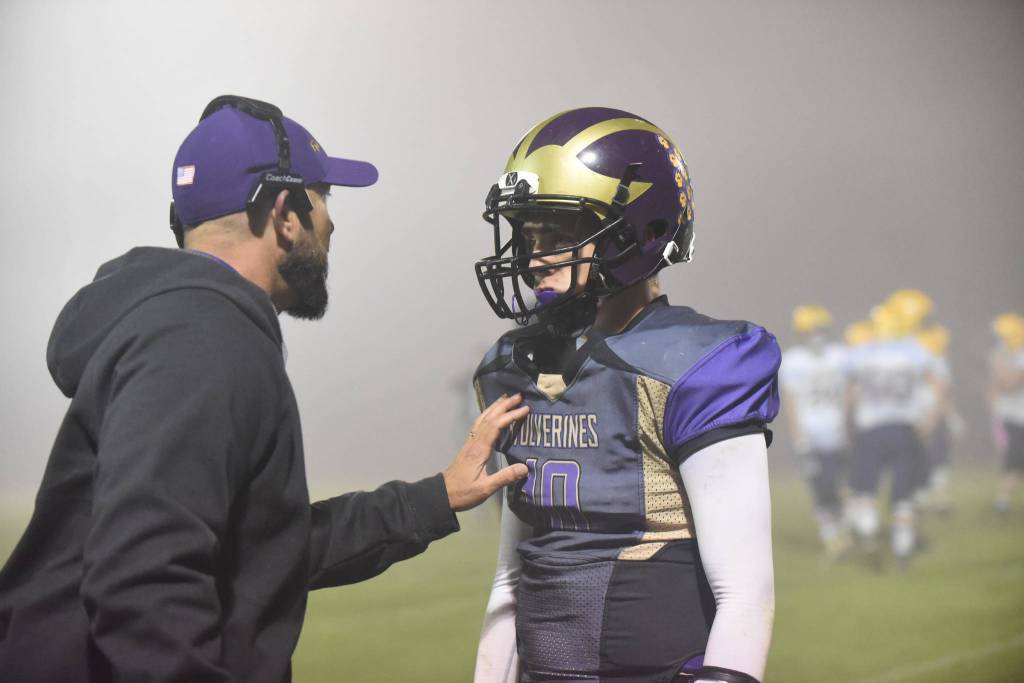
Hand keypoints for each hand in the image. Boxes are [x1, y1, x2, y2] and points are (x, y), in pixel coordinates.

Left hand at [444, 394, 529, 511]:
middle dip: (504, 405)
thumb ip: (505, 477)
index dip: (510, 416)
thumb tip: (525, 467)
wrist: (442, 494)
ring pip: (482, 419)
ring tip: (506, 399)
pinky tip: (492, 415)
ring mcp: (470, 442)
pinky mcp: (468, 446)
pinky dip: (488, 415)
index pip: (496, 426)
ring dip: (494, 407)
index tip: (525, 409)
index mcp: (479, 449)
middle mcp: (474, 441)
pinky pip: (479, 424)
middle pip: (489, 418)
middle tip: (518, 396)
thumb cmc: (463, 492)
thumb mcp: (485, 489)